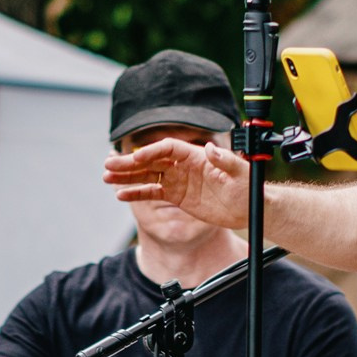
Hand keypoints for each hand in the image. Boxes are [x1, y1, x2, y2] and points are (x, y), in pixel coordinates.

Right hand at [106, 137, 249, 228]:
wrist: (250, 209)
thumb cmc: (248, 188)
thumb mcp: (240, 174)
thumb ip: (225, 161)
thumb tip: (211, 147)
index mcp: (196, 156)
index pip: (168, 149)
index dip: (151, 152)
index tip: (135, 159)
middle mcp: (184, 166)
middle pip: (152, 160)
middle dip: (130, 163)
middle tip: (108, 166)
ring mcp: (179, 180)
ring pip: (148, 175)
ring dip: (127, 176)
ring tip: (106, 178)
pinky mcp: (177, 196)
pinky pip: (153, 192)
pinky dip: (137, 193)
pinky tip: (121, 195)